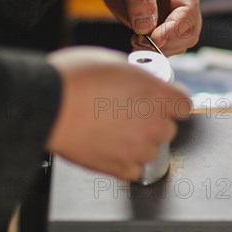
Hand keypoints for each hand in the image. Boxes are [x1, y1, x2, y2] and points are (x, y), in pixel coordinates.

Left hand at [45, 0, 202, 55]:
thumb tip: (146, 26)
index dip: (174, 28)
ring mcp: (171, 12)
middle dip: (168, 42)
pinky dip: (151, 50)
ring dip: (159, 49)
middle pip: (189, 31)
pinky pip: (162, 45)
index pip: (189, 10)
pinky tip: (135, 43)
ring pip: (178, 42)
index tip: (154, 38)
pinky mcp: (157, 24)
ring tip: (135, 43)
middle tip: (141, 45)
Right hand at [45, 47, 191, 180]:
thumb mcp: (115, 62)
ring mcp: (138, 149)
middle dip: (153, 123)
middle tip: (129, 115)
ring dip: (139, 143)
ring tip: (115, 130)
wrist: (47, 102)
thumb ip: (138, 77)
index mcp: (159, 95)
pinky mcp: (119, 168)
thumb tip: (139, 83)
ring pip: (152, 150)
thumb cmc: (76, 77)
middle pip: (168, 129)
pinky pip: (134, 170)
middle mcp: (154, 124)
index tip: (162, 103)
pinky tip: (109, 147)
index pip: (184, 105)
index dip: (172, 103)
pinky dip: (125, 162)